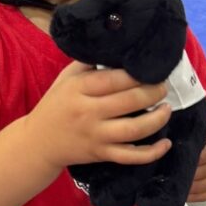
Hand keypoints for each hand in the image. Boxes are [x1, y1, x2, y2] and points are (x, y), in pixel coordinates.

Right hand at [26, 60, 172, 169]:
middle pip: (129, 101)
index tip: (153, 69)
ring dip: (157, 119)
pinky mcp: (101, 154)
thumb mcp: (66, 79)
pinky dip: (151, 153)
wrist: (37, 143)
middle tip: (162, 87)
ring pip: (133, 130)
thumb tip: (119, 48)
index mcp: (79, 89)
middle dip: (153, 92)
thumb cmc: (55, 105)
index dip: (139, 74)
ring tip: (167, 109)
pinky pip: (130, 156)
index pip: (115, 78)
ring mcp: (96, 136)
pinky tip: (165, 144)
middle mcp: (88, 112)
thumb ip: (89, 63)